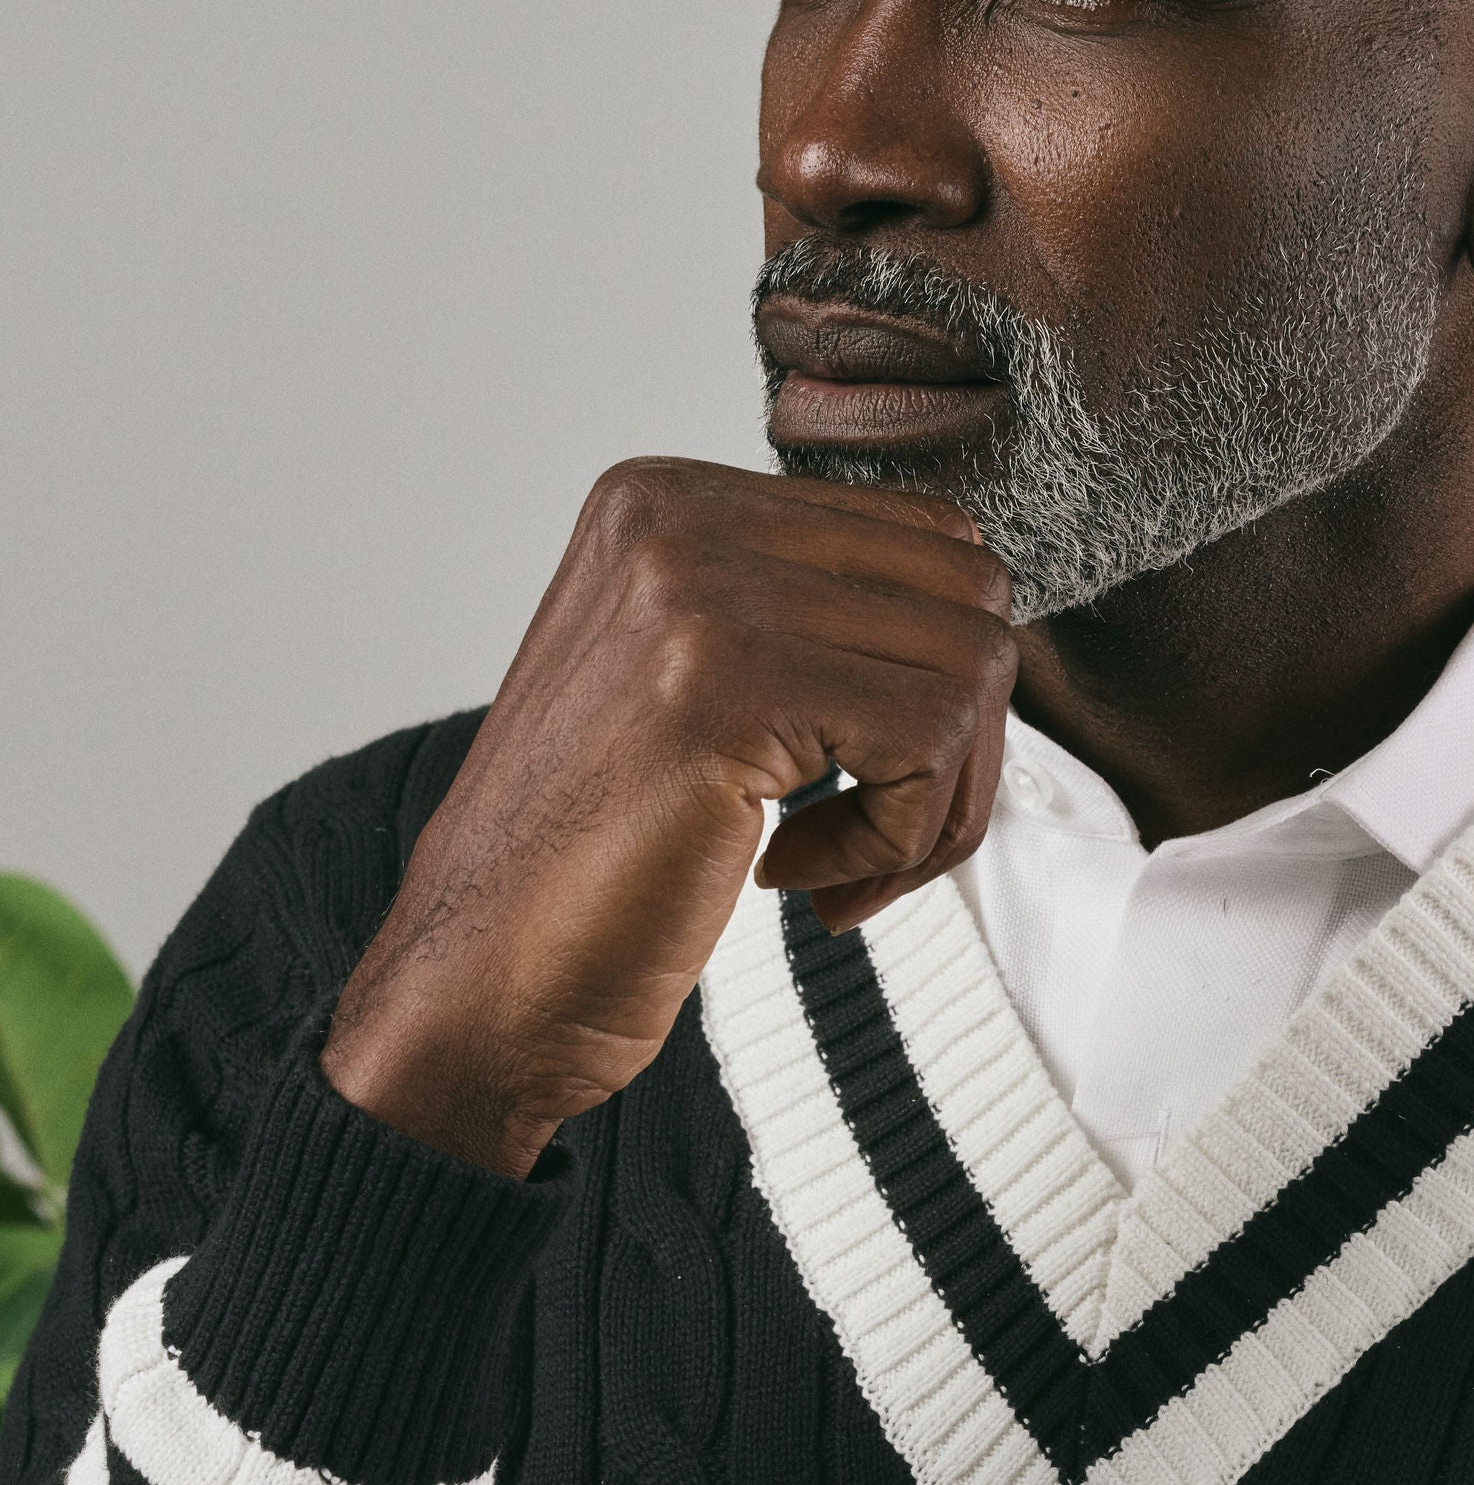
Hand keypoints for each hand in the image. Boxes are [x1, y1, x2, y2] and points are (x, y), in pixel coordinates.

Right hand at [322, 458, 1015, 1174]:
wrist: (478, 985)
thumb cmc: (595, 866)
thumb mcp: (695, 691)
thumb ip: (806, 620)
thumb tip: (985, 612)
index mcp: (668, 499)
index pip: (928, 541)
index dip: (938, 683)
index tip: (860, 784)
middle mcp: (678, 515)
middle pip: (970, 594)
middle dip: (961, 744)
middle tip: (873, 841)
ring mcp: (696, 590)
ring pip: (972, 669)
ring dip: (933, 806)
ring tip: (832, 868)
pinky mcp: (725, 684)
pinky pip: (931, 741)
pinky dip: (898, 841)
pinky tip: (795, 880)